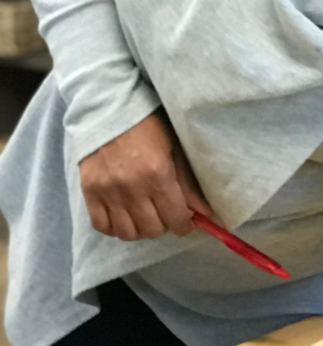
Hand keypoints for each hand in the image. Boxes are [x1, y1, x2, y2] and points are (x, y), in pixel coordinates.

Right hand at [79, 110, 214, 240]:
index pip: (176, 218)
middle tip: (164, 213)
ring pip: (127, 233)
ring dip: (140, 229)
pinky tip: (123, 217)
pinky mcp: (89, 192)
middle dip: (164, 225)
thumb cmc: (149, 128)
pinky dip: (114, 228)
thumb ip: (190, 186)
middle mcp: (132, 188)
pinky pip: (102, 226)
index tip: (185, 220)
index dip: (184, 225)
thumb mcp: (176, 151)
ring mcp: (108, 192)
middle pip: (152, 229)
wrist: (109, 112)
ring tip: (144, 216)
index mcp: (158, 176)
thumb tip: (210, 215)